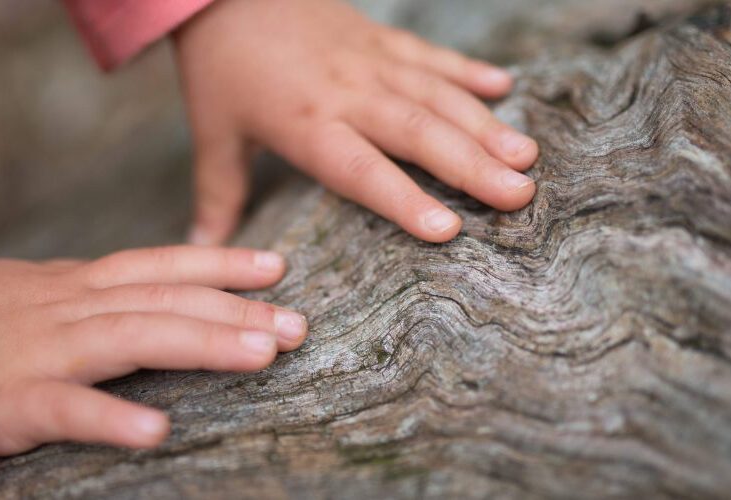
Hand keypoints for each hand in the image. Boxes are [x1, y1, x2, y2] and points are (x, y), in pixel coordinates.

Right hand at [0, 246, 306, 457]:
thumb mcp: (47, 292)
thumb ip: (104, 291)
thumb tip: (162, 284)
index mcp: (83, 285)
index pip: (164, 265)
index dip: (223, 263)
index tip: (279, 266)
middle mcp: (74, 309)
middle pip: (167, 301)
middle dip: (236, 310)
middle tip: (298, 325)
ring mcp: (48, 352)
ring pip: (134, 338)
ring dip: (202, 344)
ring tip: (262, 355)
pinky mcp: (17, 402)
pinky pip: (69, 410)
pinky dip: (111, 419)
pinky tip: (156, 433)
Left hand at [174, 0, 538, 244]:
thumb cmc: (220, 66)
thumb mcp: (213, 131)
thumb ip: (217, 193)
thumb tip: (203, 249)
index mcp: (305, 123)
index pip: (360, 169)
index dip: (404, 199)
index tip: (450, 229)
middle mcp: (347, 93)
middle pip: (417, 132)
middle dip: (471, 165)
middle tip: (520, 195)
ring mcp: (370, 60)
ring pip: (436, 94)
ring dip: (484, 123)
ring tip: (526, 155)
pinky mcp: (380, 36)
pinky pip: (430, 55)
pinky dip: (467, 70)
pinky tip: (506, 86)